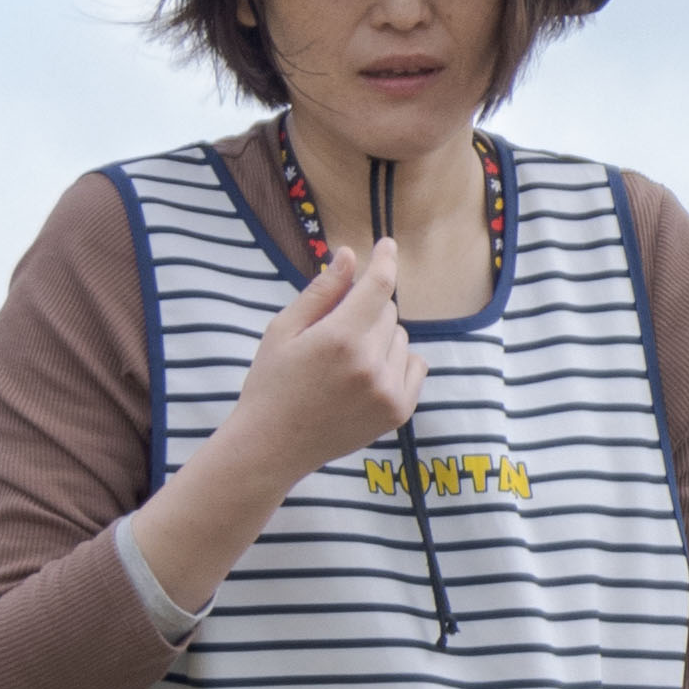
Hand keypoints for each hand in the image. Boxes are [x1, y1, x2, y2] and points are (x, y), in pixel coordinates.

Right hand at [223, 240, 422, 479]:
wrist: (274, 444)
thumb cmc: (272, 381)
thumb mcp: (284, 329)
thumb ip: (321, 291)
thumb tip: (349, 256)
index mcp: (340, 338)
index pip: (379, 286)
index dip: (385, 260)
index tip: (387, 245)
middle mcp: (371, 364)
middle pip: (388, 312)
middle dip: (366, 310)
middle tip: (336, 331)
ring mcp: (389, 391)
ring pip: (401, 339)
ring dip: (381, 338)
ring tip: (346, 361)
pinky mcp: (399, 412)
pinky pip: (415, 366)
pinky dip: (397, 362)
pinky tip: (367, 374)